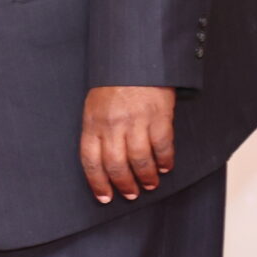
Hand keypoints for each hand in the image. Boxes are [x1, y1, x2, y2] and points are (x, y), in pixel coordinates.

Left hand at [79, 85, 175, 203]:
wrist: (134, 58)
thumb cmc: (113, 84)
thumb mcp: (94, 106)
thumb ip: (96, 131)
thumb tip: (102, 163)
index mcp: (93, 123)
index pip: (91, 161)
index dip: (97, 183)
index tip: (104, 197)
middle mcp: (113, 124)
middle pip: (116, 165)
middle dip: (124, 184)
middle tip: (131, 194)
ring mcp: (136, 120)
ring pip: (139, 159)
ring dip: (146, 177)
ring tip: (149, 185)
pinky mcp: (158, 115)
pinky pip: (162, 145)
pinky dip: (164, 160)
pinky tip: (165, 167)